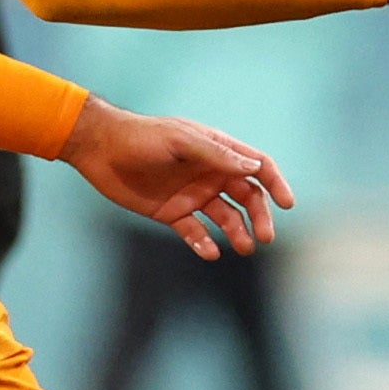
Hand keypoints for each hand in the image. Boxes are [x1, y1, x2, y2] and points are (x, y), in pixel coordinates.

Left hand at [58, 97, 295, 259]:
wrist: (101, 150)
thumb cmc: (142, 138)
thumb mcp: (180, 141)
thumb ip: (216, 155)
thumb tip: (253, 168)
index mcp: (217, 151)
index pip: (257, 166)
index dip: (275, 183)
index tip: (287, 203)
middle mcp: (210, 173)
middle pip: (247, 196)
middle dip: (260, 216)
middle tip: (265, 237)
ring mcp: (192, 195)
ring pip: (226, 217)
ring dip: (238, 232)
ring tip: (243, 247)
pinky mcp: (172, 213)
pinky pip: (195, 232)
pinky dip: (205, 243)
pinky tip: (209, 251)